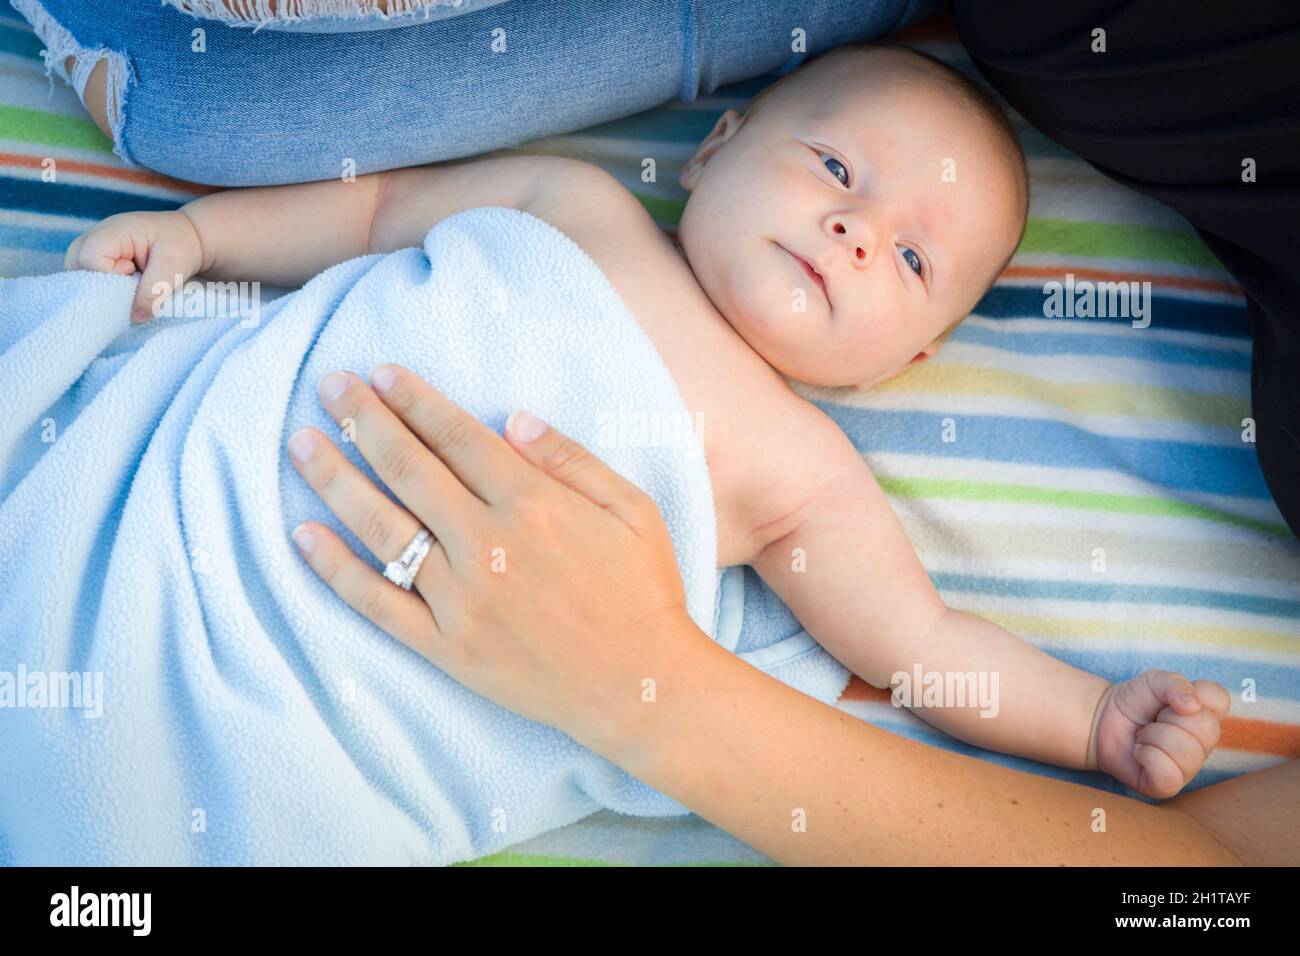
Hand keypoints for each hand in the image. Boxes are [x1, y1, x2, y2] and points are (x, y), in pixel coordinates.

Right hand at [63, 210, 204, 324]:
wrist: (188, 237)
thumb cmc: (180, 245)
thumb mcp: (173, 267)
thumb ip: (153, 292)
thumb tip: (135, 319)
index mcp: (113, 230)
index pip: (90, 257)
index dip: (110, 274)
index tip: (134, 273)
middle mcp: (95, 237)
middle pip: (74, 265)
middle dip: (99, 285)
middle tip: (131, 281)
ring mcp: (92, 248)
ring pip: (77, 275)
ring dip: (101, 288)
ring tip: (129, 282)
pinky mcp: (96, 260)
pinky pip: (85, 279)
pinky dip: (102, 288)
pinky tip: (123, 285)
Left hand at [285, 364, 706, 748]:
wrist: (639, 685)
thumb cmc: (644, 591)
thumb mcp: (632, 509)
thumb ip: (571, 460)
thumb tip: (512, 419)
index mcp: (533, 504)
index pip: (457, 437)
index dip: (416, 400)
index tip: (382, 373)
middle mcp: (486, 544)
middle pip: (409, 468)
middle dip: (364, 420)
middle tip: (329, 387)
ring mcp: (459, 598)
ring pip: (382, 527)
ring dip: (335, 480)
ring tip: (300, 444)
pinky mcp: (444, 646)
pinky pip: (377, 603)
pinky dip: (336, 569)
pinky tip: (303, 535)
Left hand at [1090, 670, 1229, 797]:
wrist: (1101, 719)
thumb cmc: (1135, 701)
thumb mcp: (1154, 681)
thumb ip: (1175, 684)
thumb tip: (1192, 706)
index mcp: (1207, 716)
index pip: (1219, 699)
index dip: (1191, 692)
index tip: (1170, 699)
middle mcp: (1204, 744)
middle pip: (1207, 728)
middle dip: (1169, 717)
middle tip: (1154, 720)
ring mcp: (1188, 767)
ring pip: (1187, 752)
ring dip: (1154, 736)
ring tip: (1144, 736)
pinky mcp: (1167, 786)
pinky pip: (1168, 773)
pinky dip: (1146, 756)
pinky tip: (1139, 752)